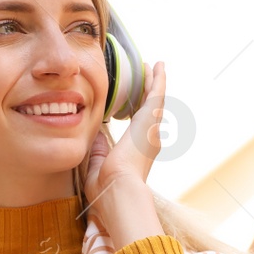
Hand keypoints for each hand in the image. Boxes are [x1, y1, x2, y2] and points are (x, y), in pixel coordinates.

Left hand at [83, 60, 166, 248]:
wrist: (117, 187)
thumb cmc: (106, 187)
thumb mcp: (98, 166)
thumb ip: (98, 150)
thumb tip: (96, 134)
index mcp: (138, 151)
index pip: (139, 127)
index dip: (138, 112)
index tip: (135, 104)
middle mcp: (149, 139)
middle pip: (151, 110)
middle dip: (149, 92)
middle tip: (150, 77)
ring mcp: (152, 129)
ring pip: (156, 99)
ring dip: (155, 82)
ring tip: (154, 67)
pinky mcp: (150, 119)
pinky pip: (156, 93)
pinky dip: (158, 79)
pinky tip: (157, 66)